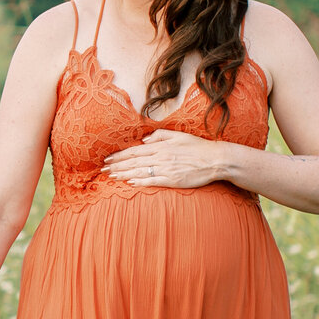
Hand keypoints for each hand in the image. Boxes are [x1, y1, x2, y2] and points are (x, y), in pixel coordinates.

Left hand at [101, 127, 228, 189]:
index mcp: (161, 146)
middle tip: (103, 169)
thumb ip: (159, 136)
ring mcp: (166, 169)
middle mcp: (161, 157)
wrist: (215, 159)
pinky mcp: (173, 180)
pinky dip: (140, 182)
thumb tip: (143, 140)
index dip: (119, 155)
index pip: (135, 151)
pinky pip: (153, 181)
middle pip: (134, 162)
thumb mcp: (178, 135)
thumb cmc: (197, 147)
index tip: (108, 159)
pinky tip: (130, 183)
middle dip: (117, 165)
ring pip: (140, 171)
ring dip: (124, 174)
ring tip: (111, 176)